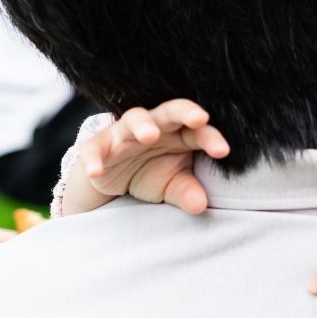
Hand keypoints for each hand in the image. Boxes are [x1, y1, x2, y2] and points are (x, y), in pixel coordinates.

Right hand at [77, 100, 229, 214]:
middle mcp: (154, 126)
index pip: (198, 131)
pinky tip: (95, 171)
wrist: (113, 176)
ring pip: (133, 119)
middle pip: (170, 112)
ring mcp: (124, 133)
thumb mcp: (171, 184)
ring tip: (149, 135)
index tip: (223, 151)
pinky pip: (94, 148)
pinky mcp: (98, 146)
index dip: (211, 138)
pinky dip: (93, 159)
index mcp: (178, 134)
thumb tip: (201, 205)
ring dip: (142, 126)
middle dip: (184, 112)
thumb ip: (187, 192)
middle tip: (199, 118)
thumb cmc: (151, 172)